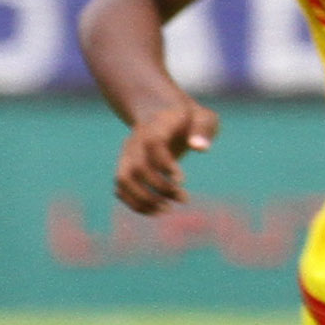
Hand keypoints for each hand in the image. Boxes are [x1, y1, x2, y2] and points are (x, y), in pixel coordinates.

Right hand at [113, 99, 218, 213]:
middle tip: (184, 199)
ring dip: (144, 199)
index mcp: (156, 125)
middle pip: (138, 167)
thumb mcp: (204, 117)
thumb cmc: (189, 119)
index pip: (153, 143)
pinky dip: (134, 203)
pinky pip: (120, 188)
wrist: (161, 113)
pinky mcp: (125, 166)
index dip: (165, 164)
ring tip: (167, 210)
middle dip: (161, 188)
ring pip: (124, 179)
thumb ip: (203, 129)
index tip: (182, 181)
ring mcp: (127, 154)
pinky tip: (156, 211)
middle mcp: (136, 140)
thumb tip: (199, 148)